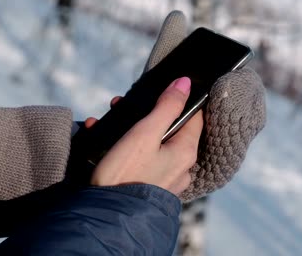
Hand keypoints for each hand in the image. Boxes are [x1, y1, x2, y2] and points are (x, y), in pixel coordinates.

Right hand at [88, 77, 202, 195]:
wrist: (106, 218)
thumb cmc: (126, 174)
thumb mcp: (145, 134)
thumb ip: (167, 107)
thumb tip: (185, 83)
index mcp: (186, 152)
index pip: (195, 116)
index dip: (179, 99)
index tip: (161, 90)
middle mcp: (182, 167)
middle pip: (171, 128)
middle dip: (147, 114)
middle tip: (121, 106)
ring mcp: (167, 179)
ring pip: (154, 143)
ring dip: (132, 129)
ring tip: (107, 121)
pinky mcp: (151, 186)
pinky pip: (144, 160)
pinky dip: (128, 149)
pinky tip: (105, 144)